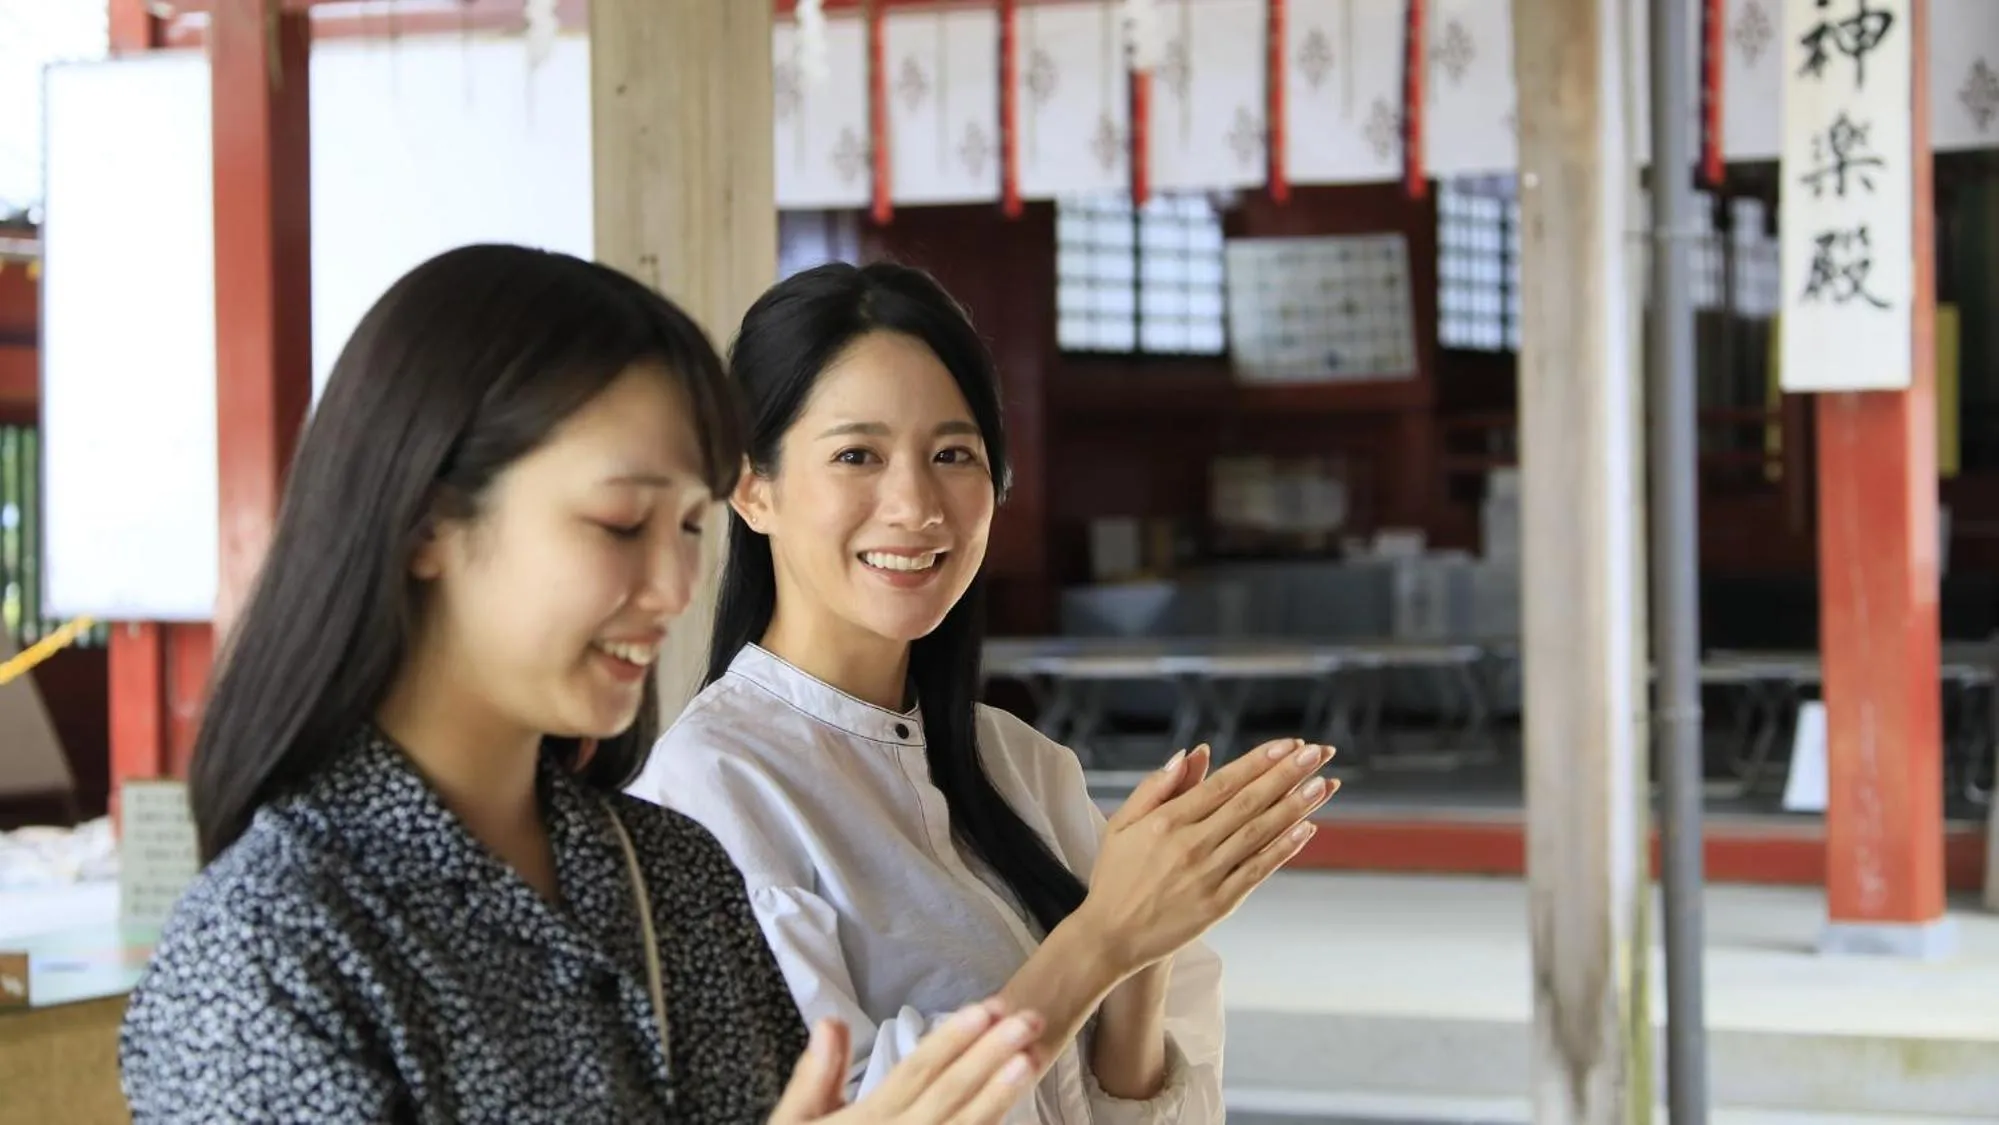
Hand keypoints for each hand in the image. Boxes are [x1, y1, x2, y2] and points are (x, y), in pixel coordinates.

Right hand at [769, 1000, 1043, 1124]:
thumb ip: (814, 1077)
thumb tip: (830, 1023)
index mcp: (866, 1122)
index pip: (916, 1073)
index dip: (951, 1041)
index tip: (985, 1009)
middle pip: (949, 1094)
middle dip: (990, 1055)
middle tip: (1029, 1020)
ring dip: (1000, 1095)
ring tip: (1031, 1061)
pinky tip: (1016, 1110)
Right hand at [1075, 738, 1336, 971]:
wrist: (1111, 937)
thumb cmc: (1115, 876)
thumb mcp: (1122, 824)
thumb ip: (1155, 787)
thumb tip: (1191, 754)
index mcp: (1166, 821)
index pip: (1222, 783)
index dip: (1258, 762)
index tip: (1289, 744)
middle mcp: (1190, 845)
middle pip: (1248, 803)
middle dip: (1287, 774)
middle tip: (1318, 752)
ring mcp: (1207, 875)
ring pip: (1258, 833)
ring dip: (1295, 806)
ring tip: (1324, 783)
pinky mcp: (1219, 904)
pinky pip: (1257, 871)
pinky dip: (1283, 849)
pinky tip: (1306, 829)